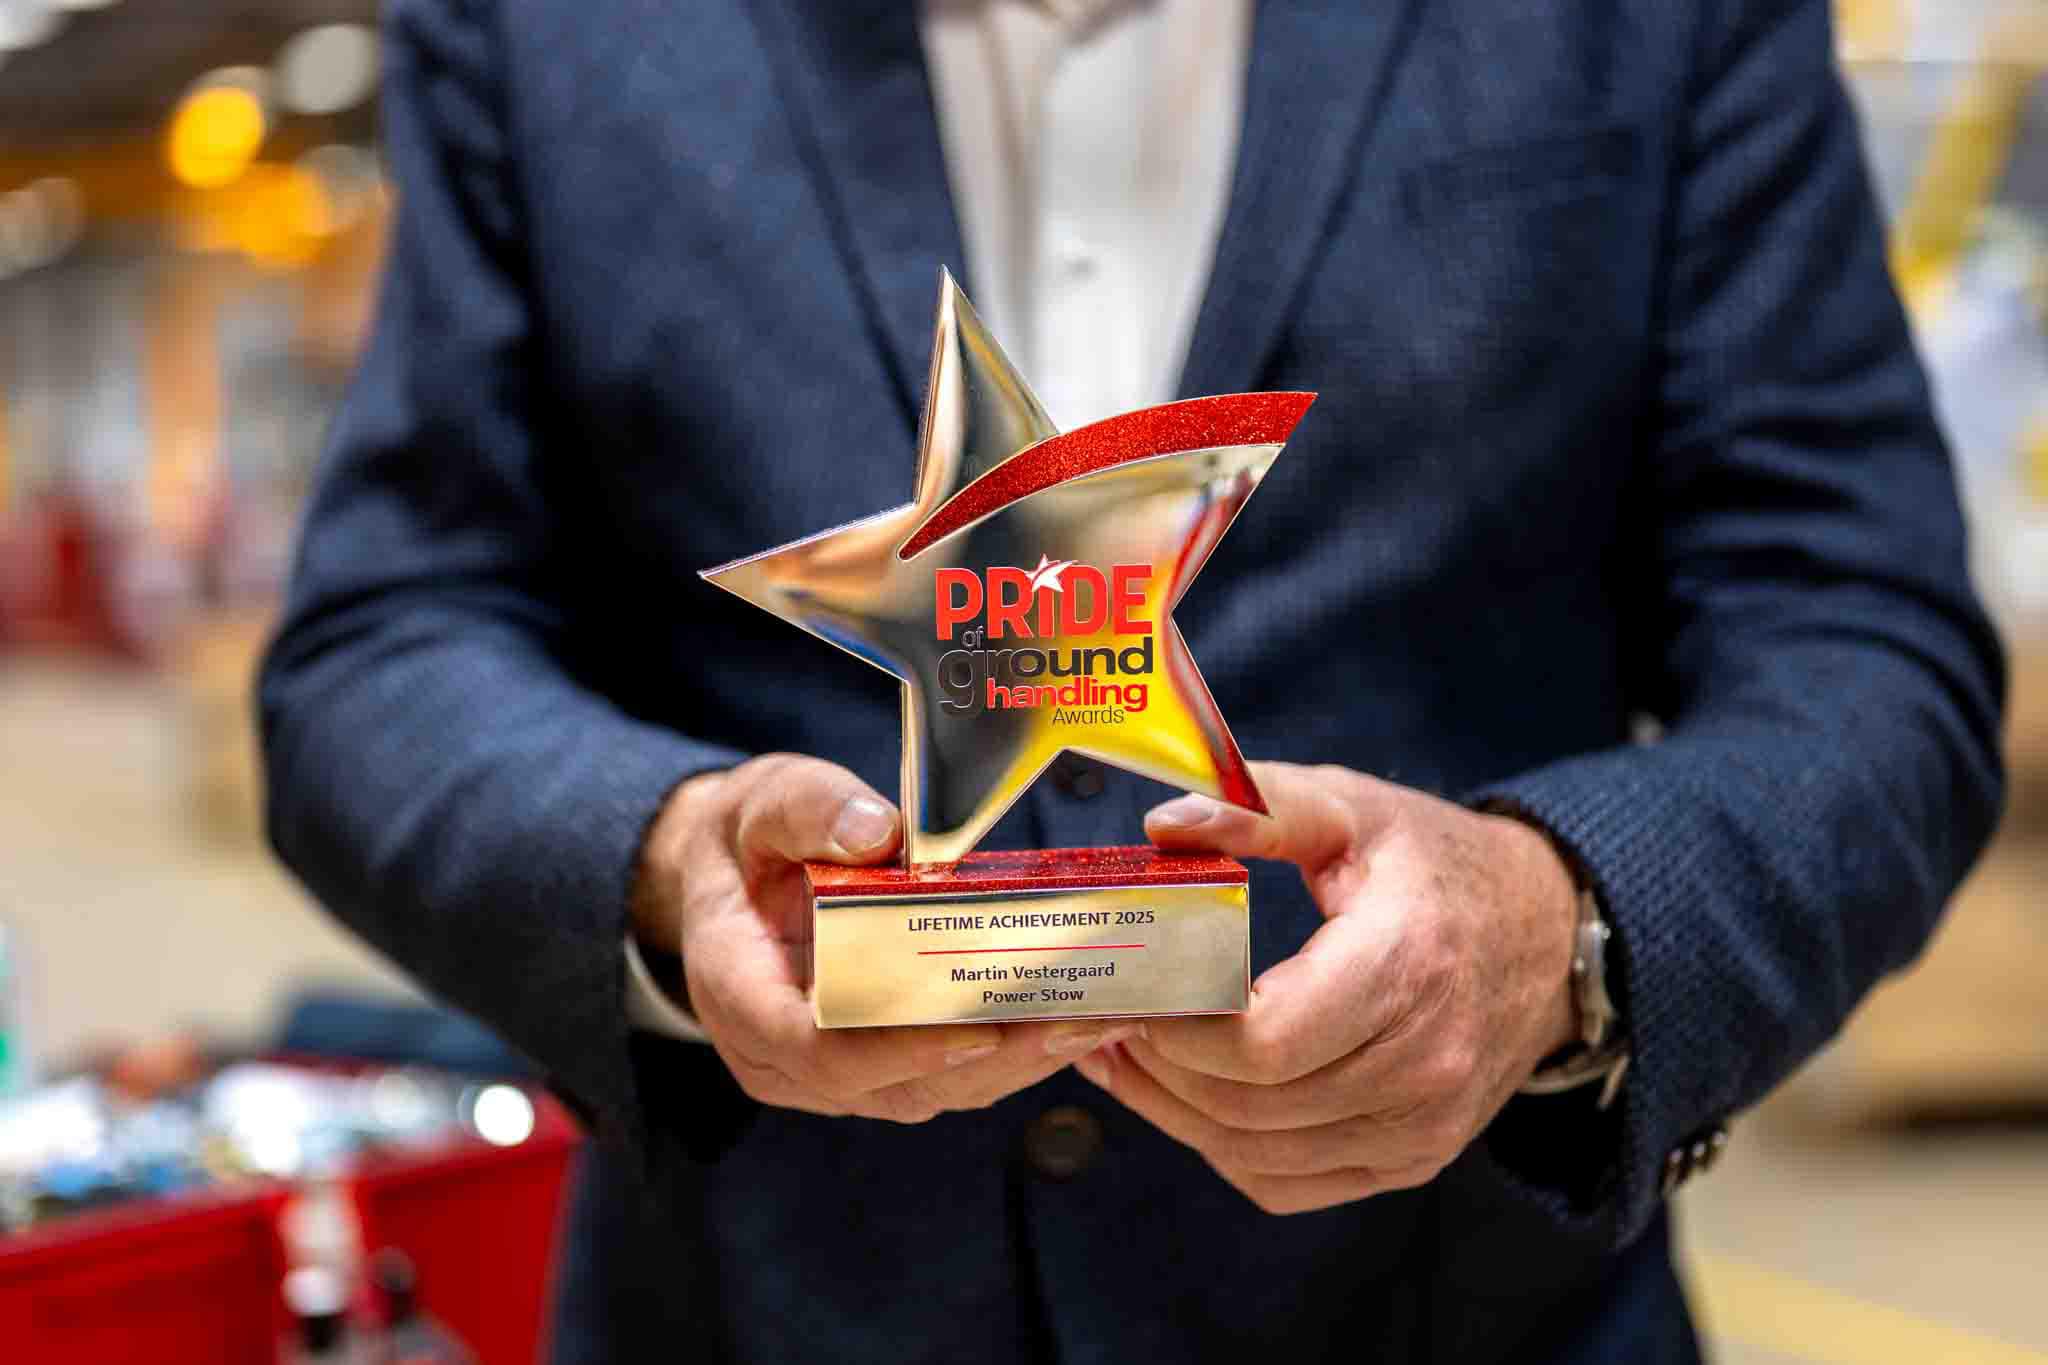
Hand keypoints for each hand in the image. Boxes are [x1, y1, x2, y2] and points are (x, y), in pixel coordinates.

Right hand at [634, 754, 1129, 1122]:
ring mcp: (828, 1075)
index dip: (901, 1049)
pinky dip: (1007, 1055)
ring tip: (1097, 1019)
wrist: (728, 880)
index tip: (979, 1029)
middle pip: (893, 1084)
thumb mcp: (762, 802)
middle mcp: (782, 1057)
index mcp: (740, 997)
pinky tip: (1071, 1019)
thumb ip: (811, 811)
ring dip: (1016, 1063)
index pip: (818, 1050)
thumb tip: (878, 835)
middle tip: (1079, 1019)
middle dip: (992, 1056)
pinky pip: (943, 1079)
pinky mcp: (872, 1071)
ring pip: (930, 1092)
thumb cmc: (744, 842)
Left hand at [1074, 761, 1579, 1213]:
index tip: (1127, 987)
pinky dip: (1221, 1147)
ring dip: (1174, 1110)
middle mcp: (1423, 1064)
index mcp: (1404, 966)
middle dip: (1159, 1066)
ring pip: (1256, 1153)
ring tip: (1122, 1055)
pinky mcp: (1413, 1159)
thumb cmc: (1433, 863)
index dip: (1178, 1028)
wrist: (1546, 934)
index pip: (1261, 1042)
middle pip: (1248, 1104)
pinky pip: (1287, 1183)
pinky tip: (1181, 1097)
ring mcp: (1423, 1126)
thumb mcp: (1351, 808)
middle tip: (1103, 1017)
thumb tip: (1162, 822)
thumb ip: (1257, 806)